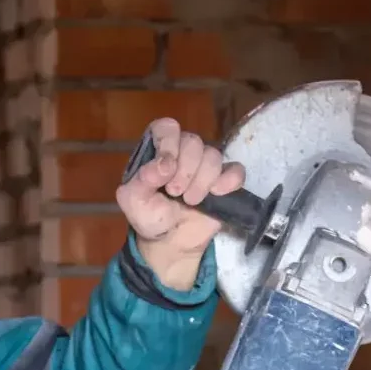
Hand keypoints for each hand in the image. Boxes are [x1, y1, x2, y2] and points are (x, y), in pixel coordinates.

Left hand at [116, 118, 245, 292]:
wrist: (170, 242)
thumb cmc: (150, 217)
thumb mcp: (134, 202)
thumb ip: (141, 180)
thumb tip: (164, 165)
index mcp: (158, 150)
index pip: (167, 127)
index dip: (169, 143)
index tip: (167, 169)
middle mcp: (183, 152)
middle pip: (193, 142)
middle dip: (185, 170)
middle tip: (175, 192)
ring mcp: (205, 165)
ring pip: (213, 155)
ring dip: (202, 181)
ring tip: (190, 201)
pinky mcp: (224, 181)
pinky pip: (236, 170)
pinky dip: (229, 181)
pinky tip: (217, 194)